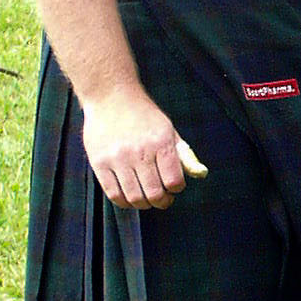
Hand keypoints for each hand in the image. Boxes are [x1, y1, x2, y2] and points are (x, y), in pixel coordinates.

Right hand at [81, 85, 189, 208]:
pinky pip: (113, 194)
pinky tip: (129, 196)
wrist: (111, 96)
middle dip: (162, 201)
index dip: (176, 189)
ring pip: (134, 197)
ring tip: (146, 198)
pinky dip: (124, 202)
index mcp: (161, 143)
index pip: (174, 182)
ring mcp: (117, 158)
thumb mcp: (169, 130)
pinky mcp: (99, 163)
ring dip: (143, 204)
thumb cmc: (144, 116)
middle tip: (162, 199)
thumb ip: (184, 155)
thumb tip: (201, 174)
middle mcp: (139, 152)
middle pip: (154, 194)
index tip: (173, 186)